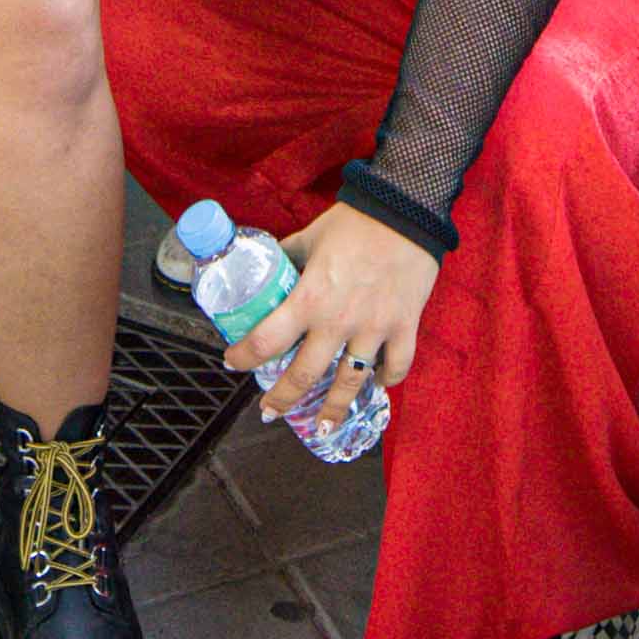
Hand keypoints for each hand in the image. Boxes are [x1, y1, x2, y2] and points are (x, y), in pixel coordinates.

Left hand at [225, 201, 431, 436]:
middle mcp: (338, 322)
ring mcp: (374, 329)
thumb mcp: (310, 237)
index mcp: (309, 298)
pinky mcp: (404, 327)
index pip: (266, 340)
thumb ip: (290, 256)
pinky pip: (396, 367)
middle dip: (283, 399)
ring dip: (334, 411)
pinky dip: (386, 379)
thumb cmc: (355, 222)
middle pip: (304, 376)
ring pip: (350, 384)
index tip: (232, 362)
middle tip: (270, 412)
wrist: (405, 210)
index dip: (244, 356)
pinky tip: (376, 383)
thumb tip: (272, 267)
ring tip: (323, 428)